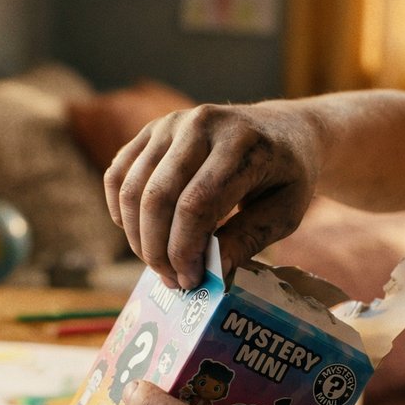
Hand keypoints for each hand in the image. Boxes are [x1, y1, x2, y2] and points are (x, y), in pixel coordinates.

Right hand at [105, 101, 324, 288]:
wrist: (282, 130)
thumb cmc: (286, 175)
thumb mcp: (286, 211)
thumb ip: (248, 239)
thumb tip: (212, 271)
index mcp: (242, 143)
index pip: (197, 204)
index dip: (185, 250)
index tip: (191, 280)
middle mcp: (201, 124)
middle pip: (158, 197)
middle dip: (158, 249)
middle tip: (172, 280)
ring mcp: (171, 123)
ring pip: (133, 188)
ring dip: (137, 236)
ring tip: (158, 264)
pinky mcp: (152, 129)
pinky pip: (118, 174)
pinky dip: (121, 211)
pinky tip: (139, 234)